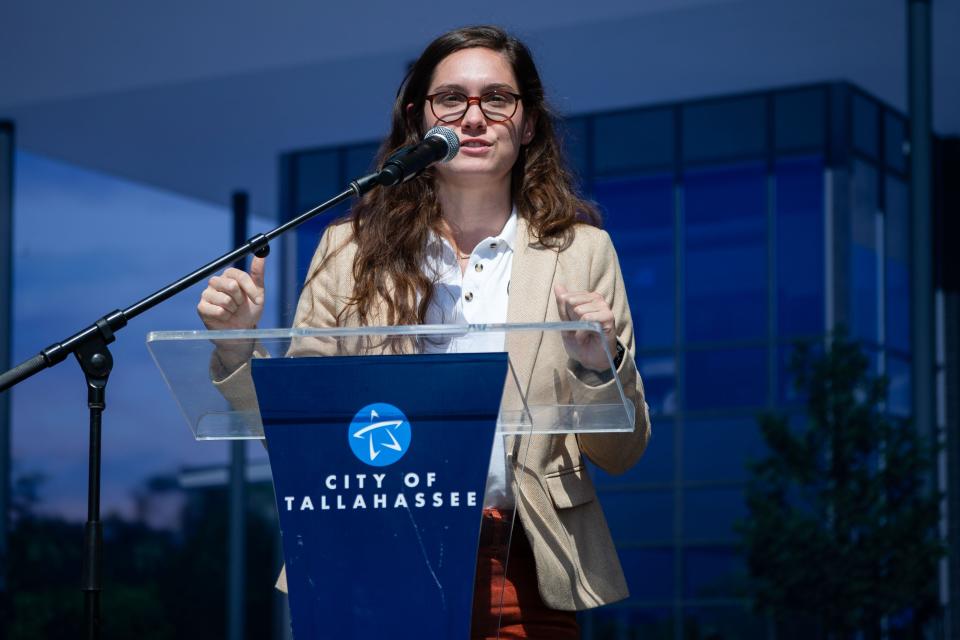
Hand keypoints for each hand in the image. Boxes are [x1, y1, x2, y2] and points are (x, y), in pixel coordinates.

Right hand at [197, 256, 265, 370]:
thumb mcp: (258, 293)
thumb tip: (261, 255)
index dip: (250, 289)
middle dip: (240, 300)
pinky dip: (226, 317)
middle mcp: (215, 282)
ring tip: (232, 312)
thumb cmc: (248, 311)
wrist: (241, 331)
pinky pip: (218, 311)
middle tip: (240, 306)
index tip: (258, 300)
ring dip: (233, 310)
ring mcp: (206, 294)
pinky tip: (224, 318)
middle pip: (231, 285)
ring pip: (225, 300)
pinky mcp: (201, 307)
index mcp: (228, 275)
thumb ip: (258, 274)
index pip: (239, 275)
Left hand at [554, 284, 616, 371]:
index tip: (572, 324)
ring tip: (584, 334)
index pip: (565, 298)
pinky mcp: (608, 317)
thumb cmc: (580, 339)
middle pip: (571, 302)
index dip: (564, 315)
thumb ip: (562, 305)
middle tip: (579, 330)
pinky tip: (588, 336)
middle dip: (570, 320)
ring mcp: (604, 306)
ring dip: (577, 328)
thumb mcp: (565, 322)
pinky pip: (587, 319)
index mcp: (586, 297)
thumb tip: (558, 285)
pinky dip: (583, 331)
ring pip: (579, 310)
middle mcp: (596, 298)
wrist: (591, 359)